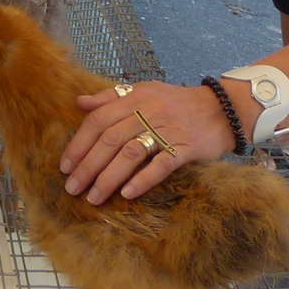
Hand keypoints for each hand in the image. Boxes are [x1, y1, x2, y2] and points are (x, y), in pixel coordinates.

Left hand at [58, 81, 233, 204]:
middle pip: (110, 140)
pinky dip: (142, 180)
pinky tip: (127, 194)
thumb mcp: (144, 91)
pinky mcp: (185, 148)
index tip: (65, 166)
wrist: (223, 108)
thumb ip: (111, 97)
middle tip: (73, 188)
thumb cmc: (177, 102)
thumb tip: (80, 103)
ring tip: (93, 197)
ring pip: (130, 154)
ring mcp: (167, 130)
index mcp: (134, 97)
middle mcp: (148, 112)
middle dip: (88, 166)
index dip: (79, 144)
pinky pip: (161, 165)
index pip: (98, 120)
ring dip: (108, 178)